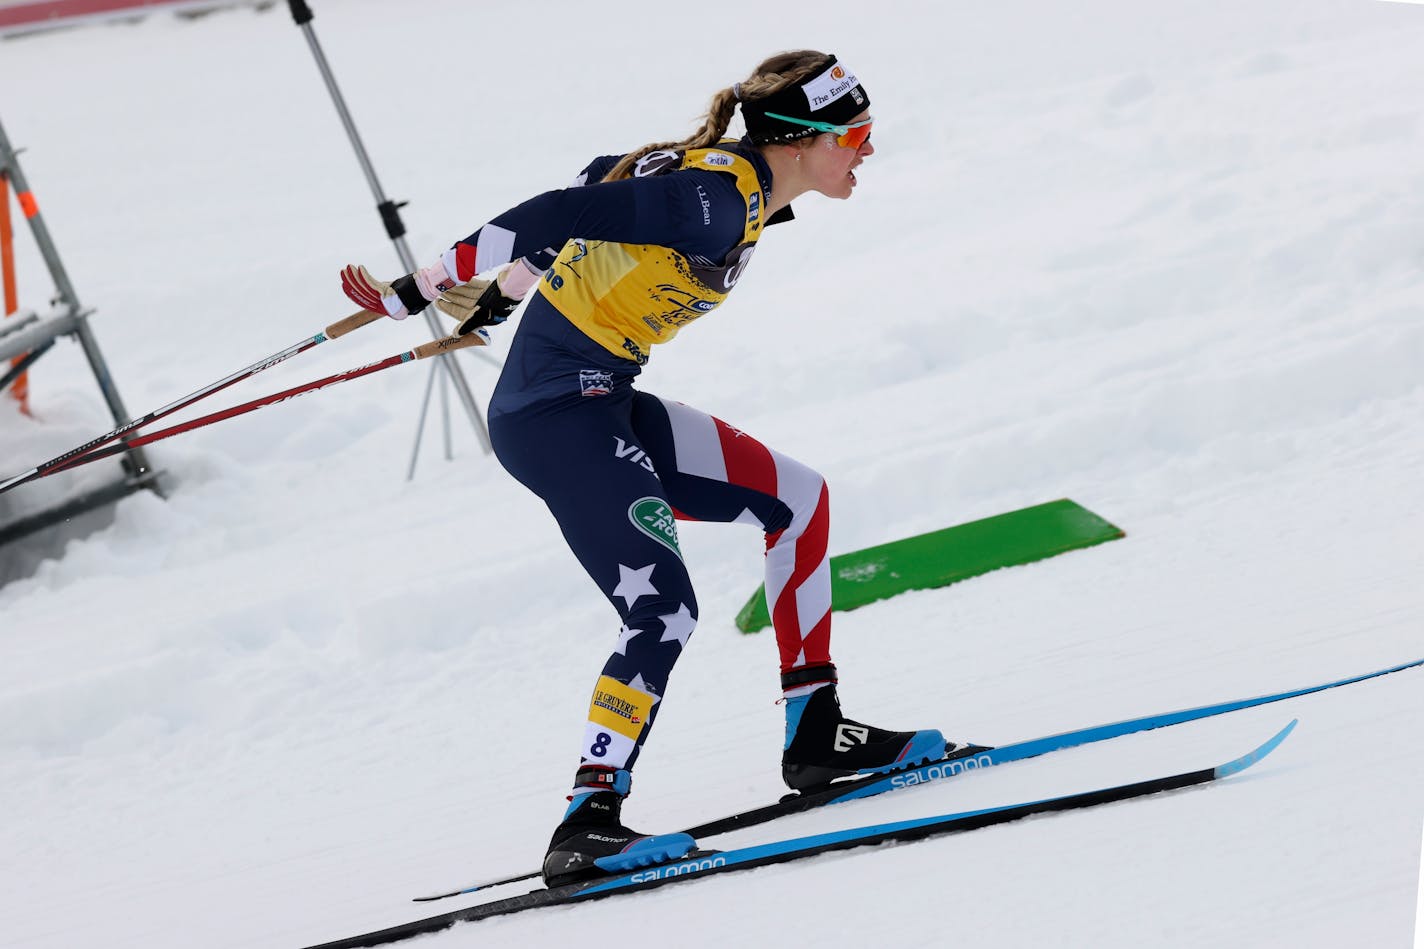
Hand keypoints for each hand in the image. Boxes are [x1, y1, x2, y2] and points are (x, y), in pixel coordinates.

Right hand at [340, 259, 460, 320]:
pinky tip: (359, 267)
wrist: (427, 288)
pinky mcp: (387, 293)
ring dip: (354, 277)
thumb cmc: (417, 290)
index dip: (353, 292)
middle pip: (361, 295)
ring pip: (363, 289)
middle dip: (350, 283)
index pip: (364, 300)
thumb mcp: (399, 290)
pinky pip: (371, 284)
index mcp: (384, 306)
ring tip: (347, 268)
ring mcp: (385, 301)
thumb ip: (389, 290)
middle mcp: (383, 306)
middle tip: (342, 273)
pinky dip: (364, 275)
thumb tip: (386, 288)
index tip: (345, 283)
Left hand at [435, 278, 520, 335]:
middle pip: (462, 302)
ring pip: (467, 292)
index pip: (460, 313)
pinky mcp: (490, 288)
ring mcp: (486, 297)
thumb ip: (467, 325)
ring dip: (456, 288)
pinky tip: (458, 279)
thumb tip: (455, 335)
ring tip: (444, 283)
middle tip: (438, 290)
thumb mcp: (480, 317)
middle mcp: (483, 308)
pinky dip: (467, 282)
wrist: (513, 289)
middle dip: (451, 297)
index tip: (437, 302)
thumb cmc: (497, 305)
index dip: (448, 308)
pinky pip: (474, 285)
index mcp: (481, 317)